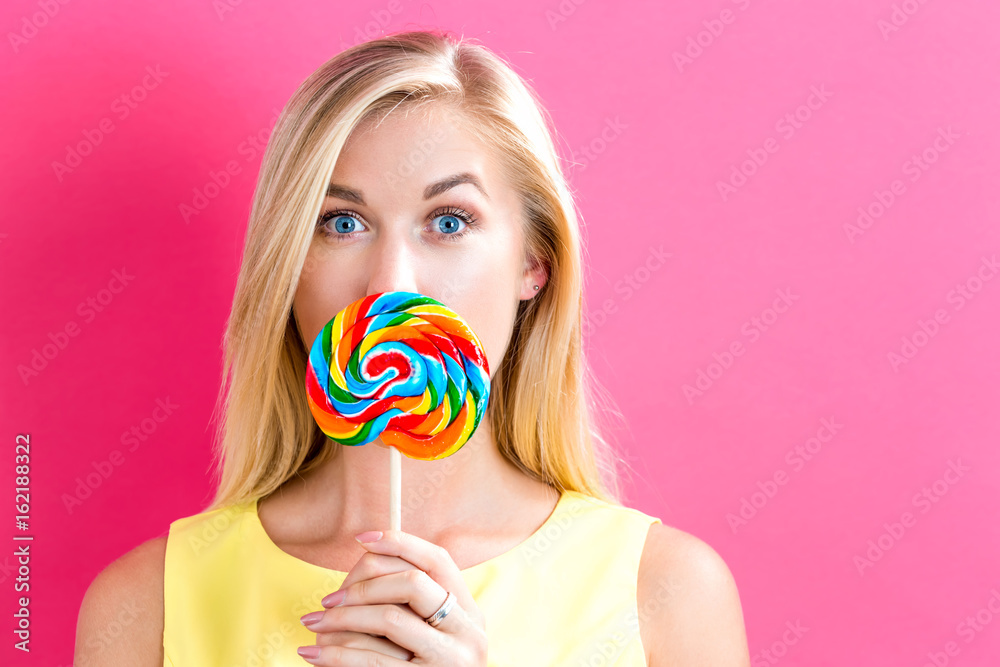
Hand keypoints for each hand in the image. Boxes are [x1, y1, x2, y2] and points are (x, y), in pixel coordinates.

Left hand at [297, 529, 487, 664]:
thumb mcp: (436, 634)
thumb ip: (416, 603)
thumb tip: (368, 556)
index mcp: (470, 612)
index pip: (438, 560)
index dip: (400, 542)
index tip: (362, 538)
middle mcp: (468, 631)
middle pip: (413, 583)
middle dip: (363, 585)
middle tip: (329, 598)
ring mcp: (449, 660)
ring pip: (390, 618)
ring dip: (342, 618)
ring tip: (315, 622)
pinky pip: (373, 661)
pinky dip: (336, 655)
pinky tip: (313, 654)